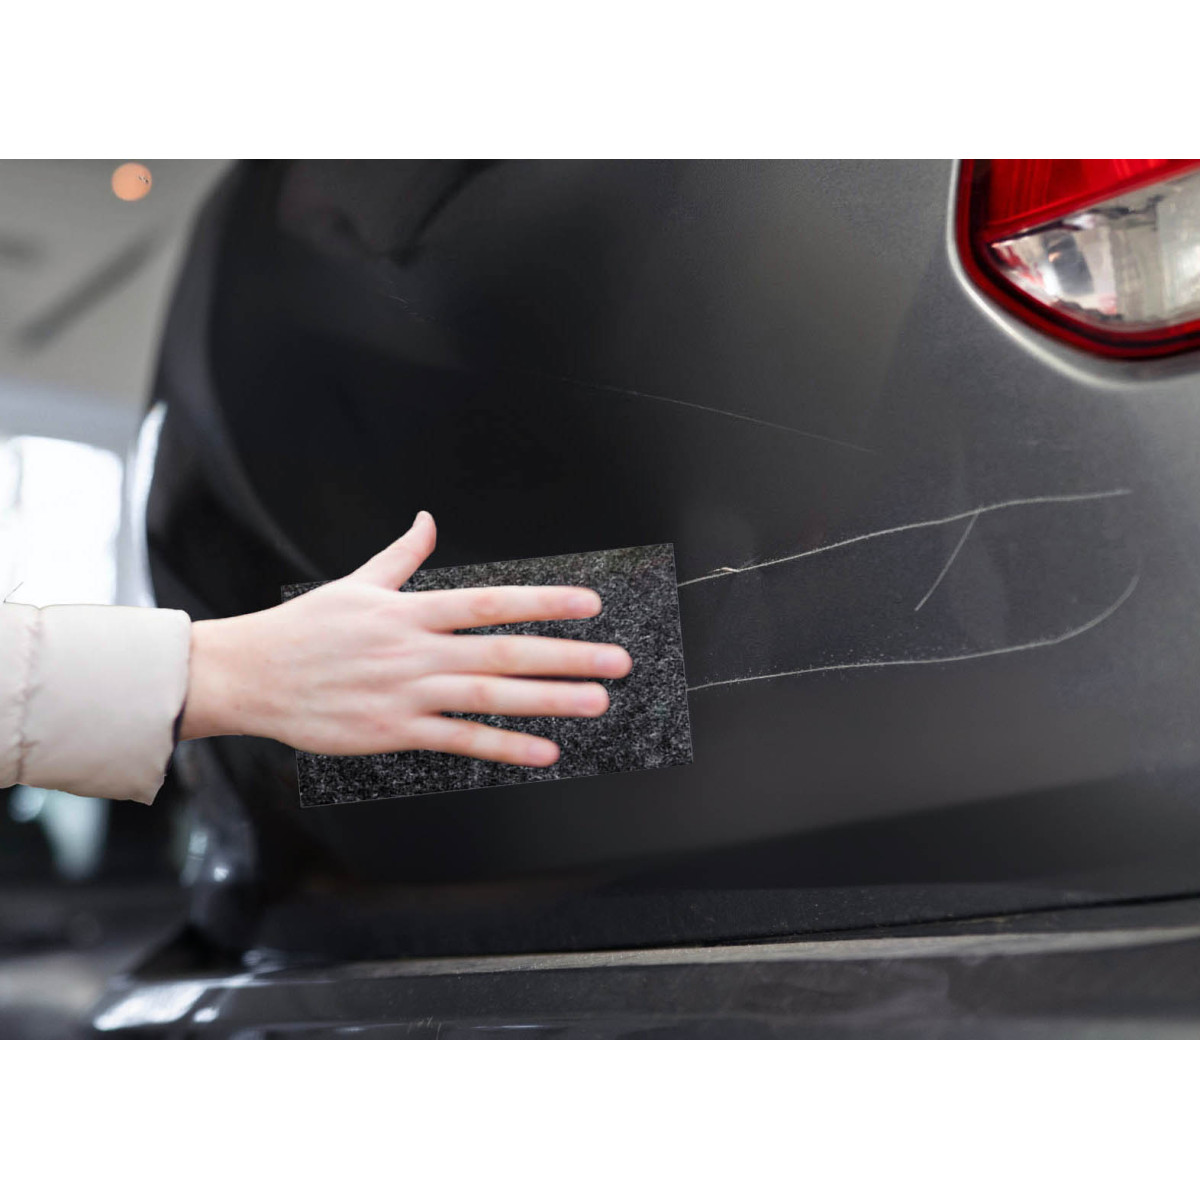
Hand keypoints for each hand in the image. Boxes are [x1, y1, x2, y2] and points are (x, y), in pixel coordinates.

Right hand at [179, 512, 632, 765]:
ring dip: (548, 700)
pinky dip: (503, 747)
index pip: (491, 602)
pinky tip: (543, 751)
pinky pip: (458, 741)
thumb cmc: (303, 629)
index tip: (589, 604)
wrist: (249, 675)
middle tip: (617, 661)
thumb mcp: (355, 584)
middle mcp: (415, 650)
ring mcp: (406, 693)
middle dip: (566, 655)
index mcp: (409, 610)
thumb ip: (401, 556)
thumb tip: (427, 520)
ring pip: (489, 696)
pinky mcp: (393, 732)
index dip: (544, 602)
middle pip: (504, 650)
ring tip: (595, 703)